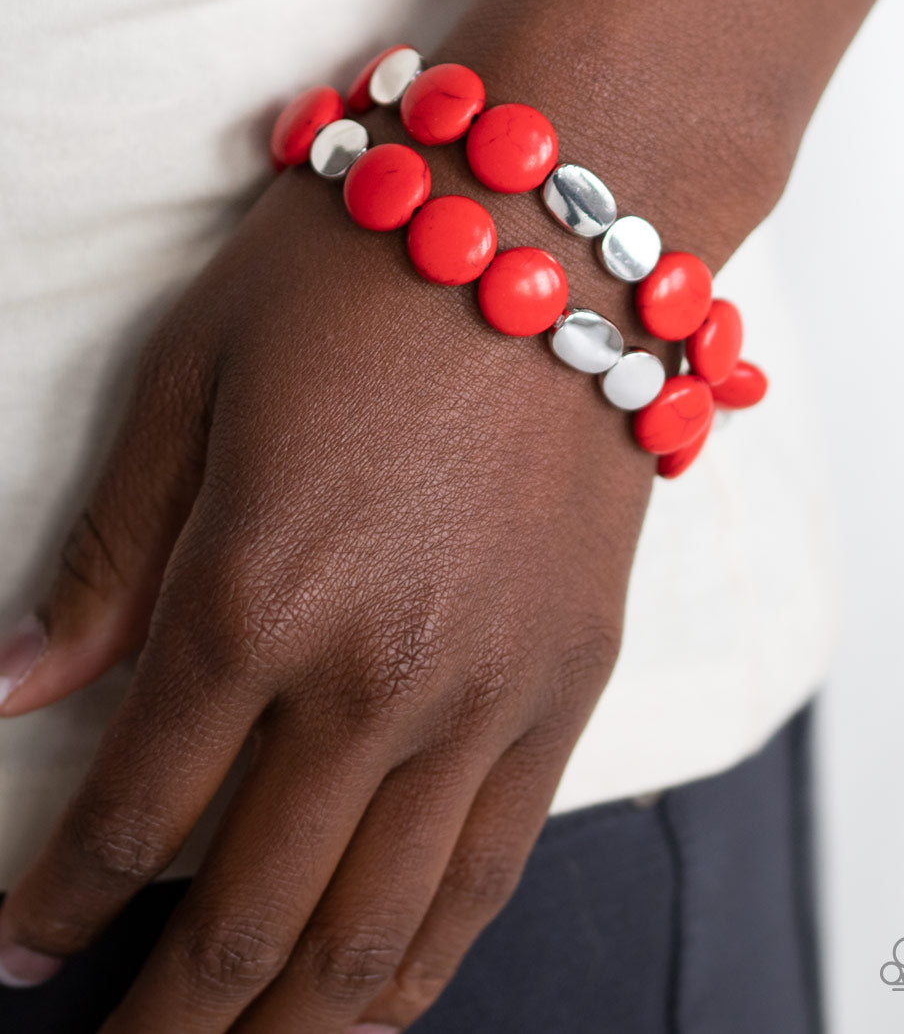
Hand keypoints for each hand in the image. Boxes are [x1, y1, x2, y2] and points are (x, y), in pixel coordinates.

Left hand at [0, 144, 655, 1031]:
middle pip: (249, 915)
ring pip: (377, 934)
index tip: (16, 951)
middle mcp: (374, 676)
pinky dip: (421, 965)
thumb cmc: (360, 273)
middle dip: (164, 1020)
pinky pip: (492, 872)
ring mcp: (489, 693)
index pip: (130, 813)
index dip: (56, 905)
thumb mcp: (194, 376)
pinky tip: (369, 1002)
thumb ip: (106, 552)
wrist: (560, 227)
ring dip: (287, 1028)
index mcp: (254, 593)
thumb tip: (8, 686)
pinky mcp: (570, 683)